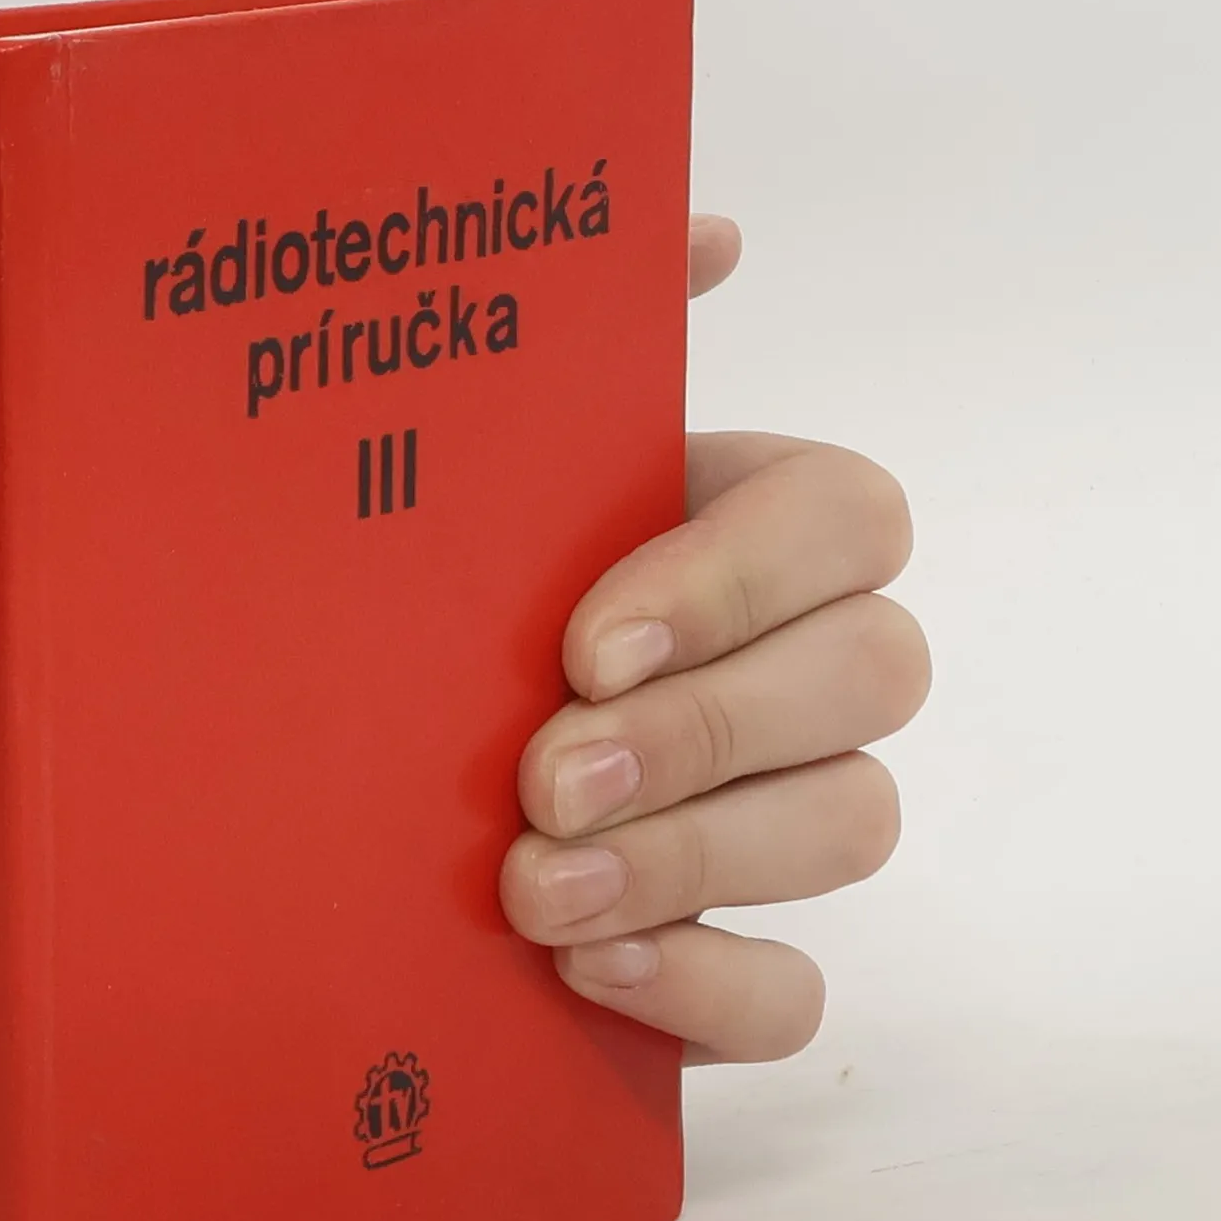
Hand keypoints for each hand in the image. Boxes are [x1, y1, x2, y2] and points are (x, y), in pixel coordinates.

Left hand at [498, 216, 930, 1063]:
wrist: (348, 741)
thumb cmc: (431, 581)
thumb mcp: (480, 457)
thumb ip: (591, 326)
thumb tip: (710, 228)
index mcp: (754, 526)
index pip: (846, 522)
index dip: (737, 581)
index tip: (583, 640)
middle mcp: (800, 665)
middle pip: (872, 681)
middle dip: (705, 735)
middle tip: (541, 776)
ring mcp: (782, 814)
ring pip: (850, 829)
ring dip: (692, 863)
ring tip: (532, 891)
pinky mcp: (735, 949)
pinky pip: (796, 992)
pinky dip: (708, 990)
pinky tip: (590, 970)